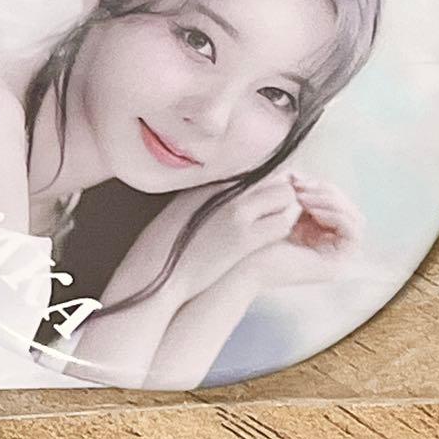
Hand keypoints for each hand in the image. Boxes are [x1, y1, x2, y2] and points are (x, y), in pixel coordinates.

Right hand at [141, 171, 302, 302]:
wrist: (153, 273)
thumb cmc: (165, 244)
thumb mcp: (185, 203)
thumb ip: (213, 190)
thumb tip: (234, 187)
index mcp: (212, 178)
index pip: (259, 165)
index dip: (269, 181)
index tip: (267, 196)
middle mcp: (226, 188)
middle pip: (276, 175)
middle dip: (280, 192)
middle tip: (273, 212)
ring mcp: (237, 211)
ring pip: (285, 196)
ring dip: (283, 210)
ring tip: (268, 227)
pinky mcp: (245, 238)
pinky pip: (282, 224)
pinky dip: (280, 230)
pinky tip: (266, 241)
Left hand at [233, 174, 365, 287]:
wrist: (244, 265)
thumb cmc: (256, 239)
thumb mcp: (278, 209)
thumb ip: (289, 192)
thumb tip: (297, 173)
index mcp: (319, 233)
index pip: (339, 202)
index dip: (321, 186)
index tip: (296, 178)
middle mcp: (332, 245)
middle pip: (350, 209)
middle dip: (327, 192)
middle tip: (300, 187)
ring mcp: (336, 257)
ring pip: (354, 218)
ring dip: (330, 202)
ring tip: (302, 199)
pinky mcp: (337, 265)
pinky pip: (352, 233)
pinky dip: (335, 216)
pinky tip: (311, 211)